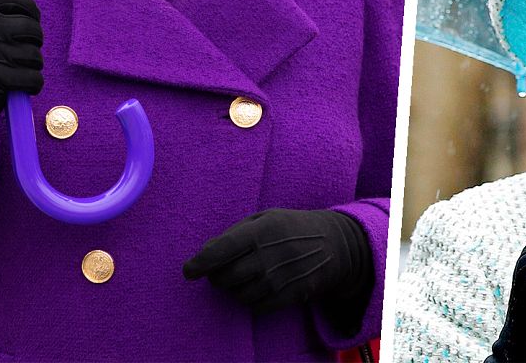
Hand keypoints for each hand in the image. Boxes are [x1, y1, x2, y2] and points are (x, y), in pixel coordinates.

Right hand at [0, 0, 42, 198]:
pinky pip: (34, 78)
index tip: (27, 19)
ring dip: (31, 67)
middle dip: (33, 44)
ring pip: (35, 55)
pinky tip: (16, 86)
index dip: (29, 8)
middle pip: (32, 28)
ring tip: (12, 70)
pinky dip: (31, 85)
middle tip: (15, 53)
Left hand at [182, 208, 373, 313]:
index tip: (189, 270)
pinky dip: (251, 299)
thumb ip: (234, 233)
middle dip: (217, 276)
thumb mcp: (266, 218)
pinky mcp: (290, 295)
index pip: (220, 251)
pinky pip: (255, 307)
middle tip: (224, 270)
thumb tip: (204, 254)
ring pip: (238, 295)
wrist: (336, 244)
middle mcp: (270, 255)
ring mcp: (281, 278)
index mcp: (262, 231)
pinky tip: (260, 286)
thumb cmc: (293, 228)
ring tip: (247, 276)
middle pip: (224, 278)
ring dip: (235, 289)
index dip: (200, 263)